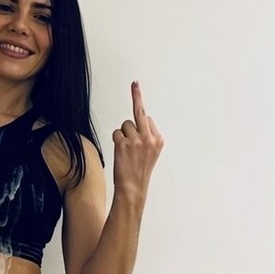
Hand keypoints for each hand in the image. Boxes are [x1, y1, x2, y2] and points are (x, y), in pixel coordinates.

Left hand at [112, 81, 163, 201]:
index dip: (141, 121)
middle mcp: (149, 138)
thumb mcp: (150, 154)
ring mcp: (136, 140)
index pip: (148, 120)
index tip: (140, 99)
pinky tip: (120, 152)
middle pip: (140, 112)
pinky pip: (116, 133)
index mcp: (158, 140)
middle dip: (137, 96)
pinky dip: (116, 140)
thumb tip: (137, 123)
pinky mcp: (123, 143)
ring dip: (122, 135)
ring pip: (125, 125)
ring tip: (126, 151)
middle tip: (135, 84)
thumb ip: (146, 138)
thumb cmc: (139, 172)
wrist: (132, 189)